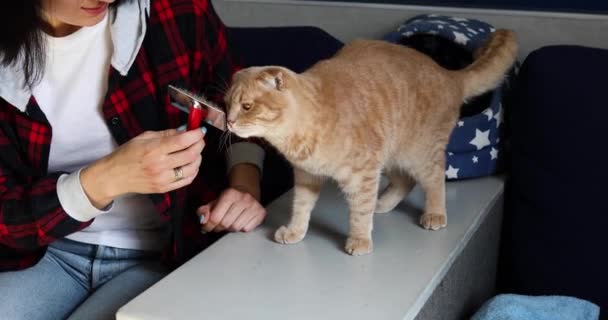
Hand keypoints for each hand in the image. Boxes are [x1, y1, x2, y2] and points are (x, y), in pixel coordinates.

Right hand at [81, 127, 205, 207]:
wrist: (114, 176)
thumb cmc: (126, 155)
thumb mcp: (144, 137)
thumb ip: (166, 134)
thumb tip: (185, 130)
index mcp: (153, 149)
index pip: (182, 141)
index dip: (196, 134)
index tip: (200, 131)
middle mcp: (159, 165)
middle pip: (190, 154)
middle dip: (200, 144)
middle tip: (199, 140)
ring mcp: (163, 179)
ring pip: (192, 168)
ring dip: (198, 158)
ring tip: (195, 151)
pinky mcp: (164, 188)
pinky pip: (187, 180)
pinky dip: (193, 171)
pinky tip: (191, 164)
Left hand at [197, 187, 266, 232]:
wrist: (247, 191)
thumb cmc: (229, 199)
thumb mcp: (214, 201)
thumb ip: (204, 210)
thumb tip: (202, 220)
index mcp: (230, 194)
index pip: (216, 218)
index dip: (209, 225)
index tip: (207, 227)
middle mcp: (243, 199)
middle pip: (226, 224)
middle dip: (219, 227)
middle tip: (218, 225)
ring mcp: (253, 206)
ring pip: (236, 228)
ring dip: (231, 228)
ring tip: (230, 222)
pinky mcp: (261, 212)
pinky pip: (247, 229)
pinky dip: (242, 228)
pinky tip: (240, 221)